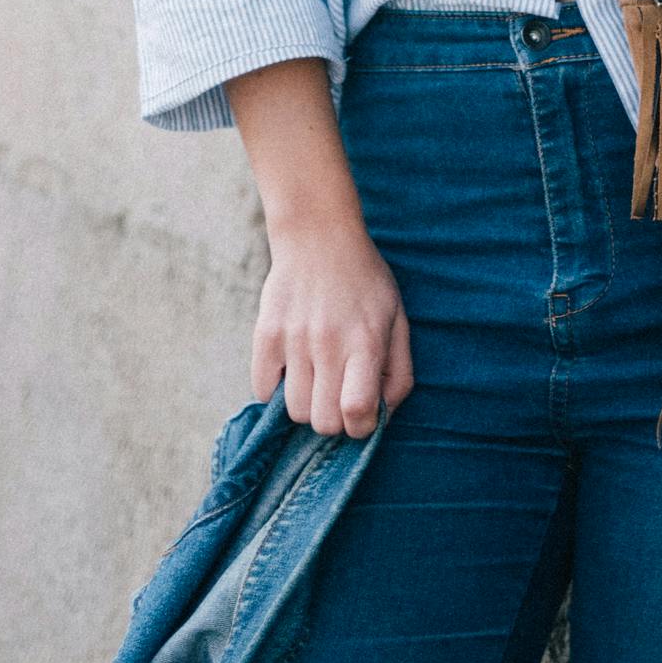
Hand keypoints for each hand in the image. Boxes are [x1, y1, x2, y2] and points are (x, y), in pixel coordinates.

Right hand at [252, 215, 413, 438]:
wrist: (318, 236)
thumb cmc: (364, 281)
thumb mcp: (397, 318)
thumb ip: (398, 371)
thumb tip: (383, 415)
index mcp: (366, 342)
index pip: (357, 411)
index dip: (362, 426)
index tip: (362, 414)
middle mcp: (329, 343)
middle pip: (323, 422)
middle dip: (334, 419)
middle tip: (337, 395)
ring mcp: (293, 339)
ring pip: (294, 411)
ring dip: (306, 405)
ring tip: (315, 379)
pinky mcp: (265, 334)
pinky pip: (263, 391)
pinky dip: (276, 390)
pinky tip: (291, 369)